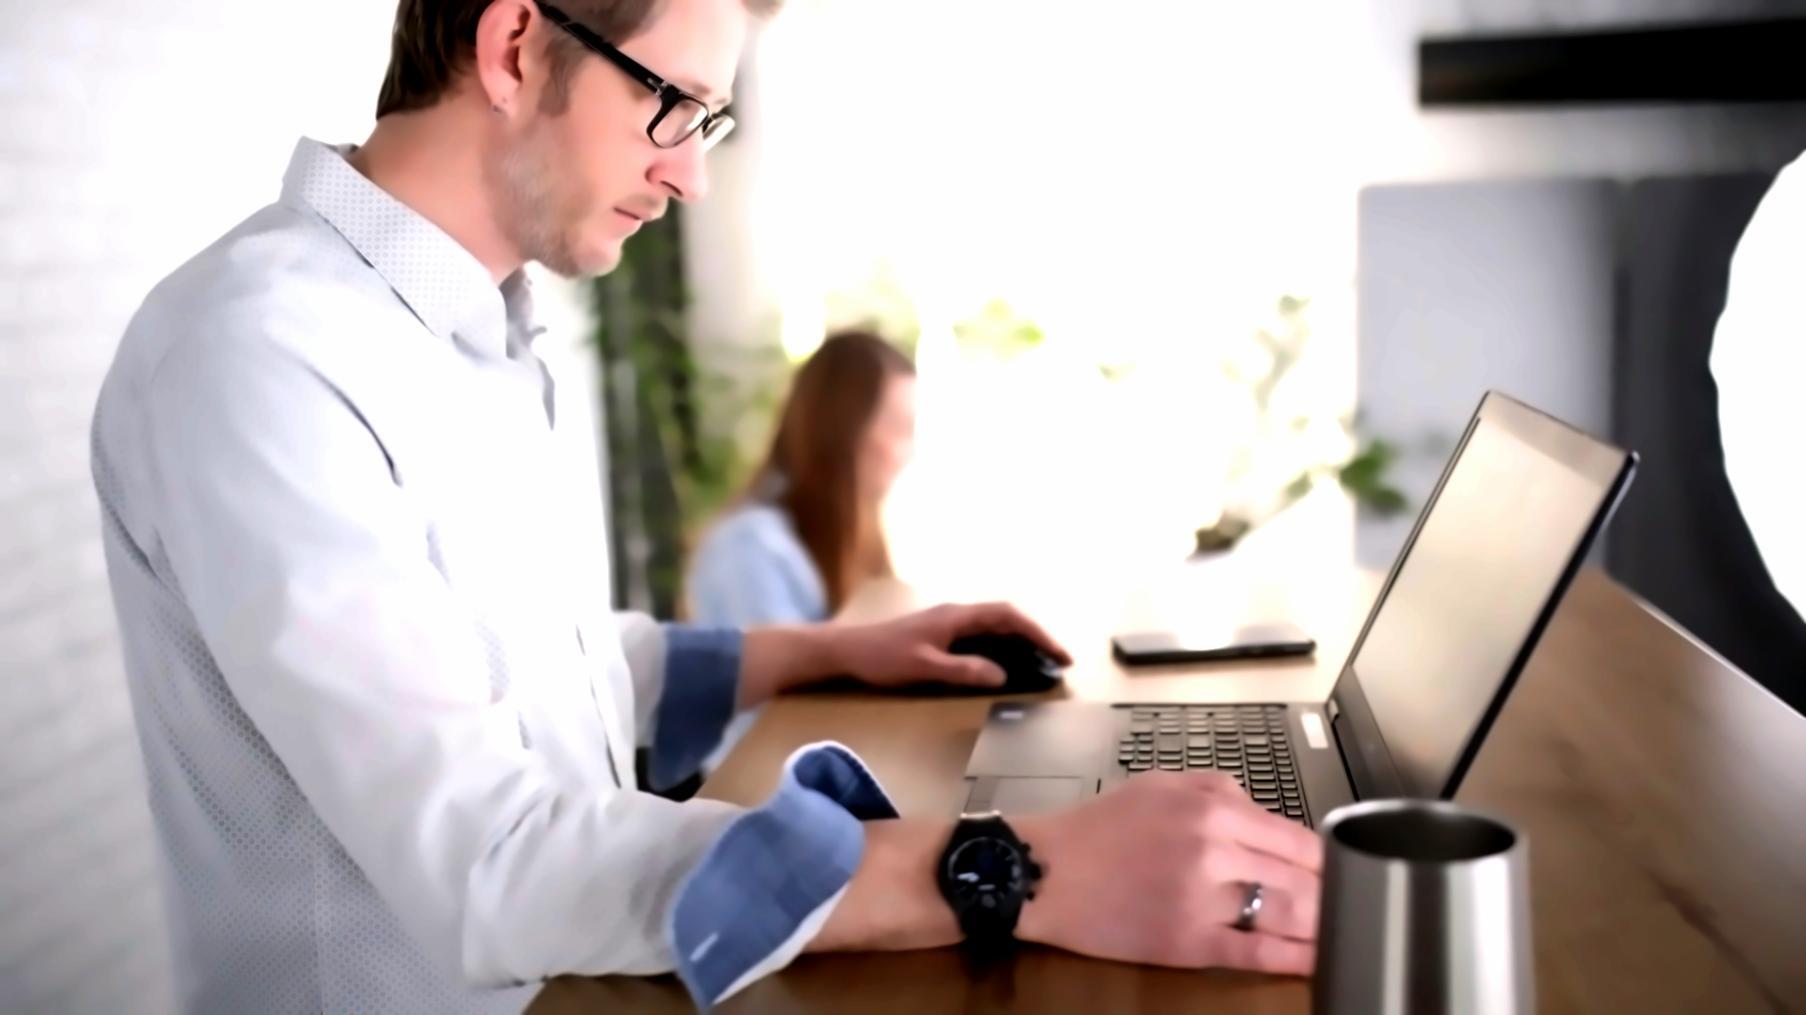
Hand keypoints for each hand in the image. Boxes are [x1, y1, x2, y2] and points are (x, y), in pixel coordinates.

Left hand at [837, 602, 1072, 689]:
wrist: (847, 650)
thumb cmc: (883, 657)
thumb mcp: (925, 667)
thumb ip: (963, 670)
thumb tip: (1002, 675)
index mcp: (957, 616)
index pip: (1008, 616)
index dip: (1038, 633)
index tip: (1059, 655)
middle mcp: (957, 614)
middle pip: (1007, 617)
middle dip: (1036, 636)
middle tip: (1058, 661)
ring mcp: (948, 623)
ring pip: (995, 625)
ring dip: (1020, 641)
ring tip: (1041, 663)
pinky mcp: (940, 634)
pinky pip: (981, 635)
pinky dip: (1001, 646)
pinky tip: (1005, 664)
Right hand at [1014, 772, 1323, 974]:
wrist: (1045, 870)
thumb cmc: (1097, 827)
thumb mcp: (1161, 784)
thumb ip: (1220, 791)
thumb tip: (1267, 816)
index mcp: (1212, 807)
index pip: (1296, 837)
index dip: (1326, 859)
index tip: (1340, 870)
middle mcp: (1214, 849)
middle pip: (1300, 878)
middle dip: (1330, 895)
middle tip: (1350, 905)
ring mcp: (1203, 899)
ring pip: (1286, 916)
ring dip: (1321, 927)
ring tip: (1341, 934)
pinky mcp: (1188, 942)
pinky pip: (1254, 952)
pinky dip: (1292, 959)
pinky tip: (1313, 961)